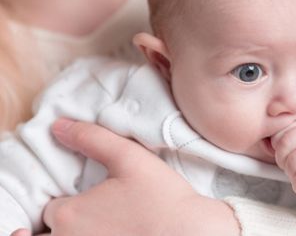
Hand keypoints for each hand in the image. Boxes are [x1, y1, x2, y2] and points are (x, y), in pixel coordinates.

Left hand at [14, 118, 239, 235]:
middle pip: (49, 235)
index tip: (94, 200)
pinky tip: (113, 234)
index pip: (52, 209)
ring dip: (72, 234)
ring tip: (101, 227)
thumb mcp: (130, 158)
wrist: (192, 233)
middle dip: (67, 225)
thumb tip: (57, 126)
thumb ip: (92, 138)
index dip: (70, 203)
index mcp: (69, 214)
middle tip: (95, 217)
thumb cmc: (162, 197)